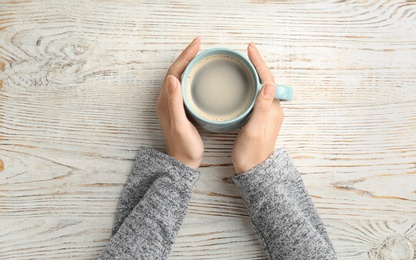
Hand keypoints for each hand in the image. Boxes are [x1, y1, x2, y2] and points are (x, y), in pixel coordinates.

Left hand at [156, 37, 203, 168]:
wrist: (183, 161)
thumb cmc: (184, 146)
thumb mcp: (180, 125)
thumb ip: (175, 103)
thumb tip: (172, 78)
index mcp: (166, 101)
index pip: (174, 71)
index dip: (185, 56)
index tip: (197, 44)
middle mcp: (167, 100)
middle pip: (176, 71)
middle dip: (187, 56)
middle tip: (200, 44)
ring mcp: (173, 104)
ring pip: (180, 77)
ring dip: (189, 63)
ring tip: (201, 54)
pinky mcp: (180, 108)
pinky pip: (185, 85)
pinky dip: (192, 75)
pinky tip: (201, 75)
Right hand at [232, 43, 283, 173]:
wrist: (253, 170)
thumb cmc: (252, 153)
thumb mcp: (255, 130)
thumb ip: (261, 108)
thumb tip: (269, 85)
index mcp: (272, 110)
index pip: (268, 80)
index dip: (259, 63)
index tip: (250, 49)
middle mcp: (272, 109)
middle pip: (266, 80)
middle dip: (257, 64)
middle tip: (247, 52)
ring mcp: (266, 114)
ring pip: (261, 87)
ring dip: (254, 73)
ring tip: (244, 62)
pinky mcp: (260, 118)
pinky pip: (256, 96)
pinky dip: (250, 85)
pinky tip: (242, 84)